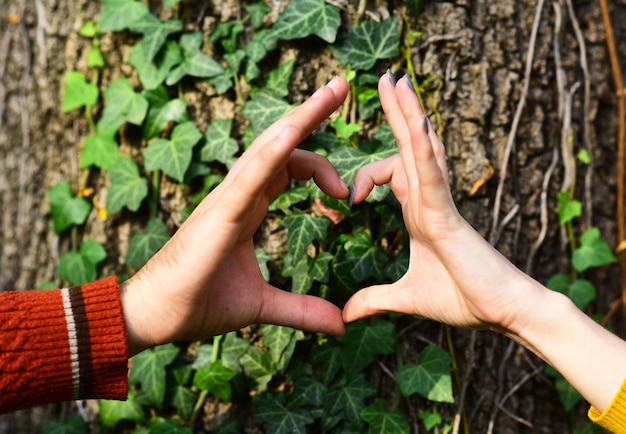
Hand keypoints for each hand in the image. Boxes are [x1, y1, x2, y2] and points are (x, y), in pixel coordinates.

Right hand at [122, 77, 349, 355]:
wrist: (153, 317)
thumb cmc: (197, 302)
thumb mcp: (262, 305)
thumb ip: (301, 309)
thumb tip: (340, 324)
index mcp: (247, 209)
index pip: (286, 168)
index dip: (318, 166)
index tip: (347, 190)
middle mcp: (238, 195)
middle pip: (279, 144)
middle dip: (311, 115)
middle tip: (341, 87)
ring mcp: (226, 199)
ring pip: (268, 147)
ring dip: (301, 117)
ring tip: (334, 90)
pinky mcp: (217, 213)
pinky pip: (249, 175)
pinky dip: (273, 151)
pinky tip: (296, 130)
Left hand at [343, 73, 540, 333]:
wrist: (501, 314)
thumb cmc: (464, 299)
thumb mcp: (408, 298)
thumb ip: (376, 299)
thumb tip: (347, 314)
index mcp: (419, 212)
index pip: (390, 174)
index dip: (363, 177)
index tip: (347, 202)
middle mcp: (429, 199)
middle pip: (408, 145)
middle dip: (396, 112)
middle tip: (384, 79)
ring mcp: (439, 202)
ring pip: (421, 149)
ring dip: (408, 113)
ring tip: (395, 80)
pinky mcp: (448, 214)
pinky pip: (432, 174)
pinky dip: (423, 148)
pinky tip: (414, 122)